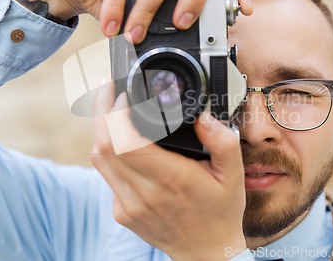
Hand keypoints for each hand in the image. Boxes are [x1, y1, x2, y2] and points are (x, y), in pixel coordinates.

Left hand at [91, 80, 246, 260]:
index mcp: (172, 180)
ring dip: (101, 129)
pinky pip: (106, 174)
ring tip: (112, 108)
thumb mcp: (233, 175)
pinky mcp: (121, 212)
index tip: (121, 91)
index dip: (114, 111)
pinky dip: (109, 152)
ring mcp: (128, 205)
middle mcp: (144, 194)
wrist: (205, 253)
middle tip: (108, 89)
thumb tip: (203, 117)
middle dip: (101, 111)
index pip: (125, 141)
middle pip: (104, 145)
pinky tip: (122, 141)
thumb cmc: (220, 212)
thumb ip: (222, 142)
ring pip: (98, 158)